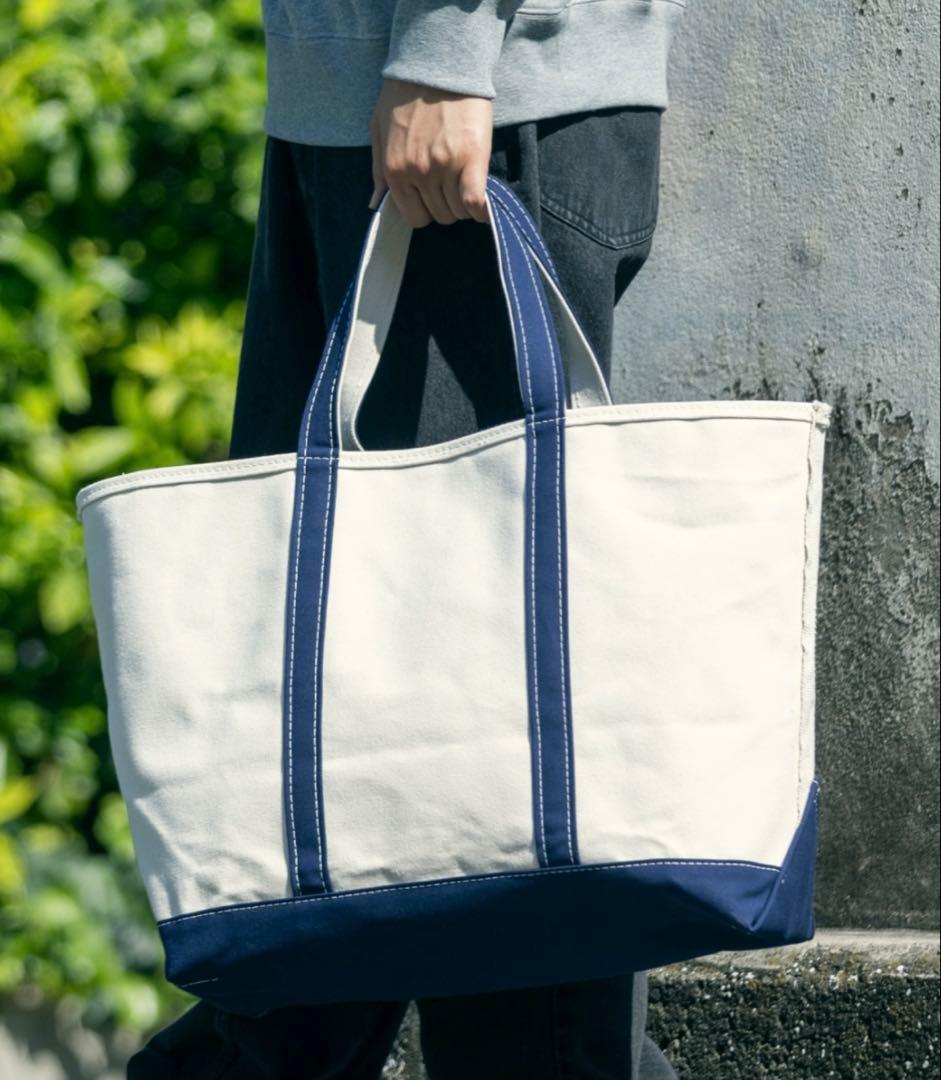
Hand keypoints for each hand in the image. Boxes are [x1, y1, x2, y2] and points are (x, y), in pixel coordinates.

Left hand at [369, 79, 491, 227]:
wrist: (438, 63)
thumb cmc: (405, 94)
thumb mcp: (380, 129)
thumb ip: (378, 170)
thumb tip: (376, 203)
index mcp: (395, 170)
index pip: (415, 217)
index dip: (426, 210)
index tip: (433, 197)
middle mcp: (419, 173)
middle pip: (440, 215)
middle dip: (446, 205)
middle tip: (451, 183)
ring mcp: (445, 167)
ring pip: (459, 211)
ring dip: (464, 203)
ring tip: (465, 181)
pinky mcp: (471, 159)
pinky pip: (475, 202)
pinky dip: (481, 209)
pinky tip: (483, 204)